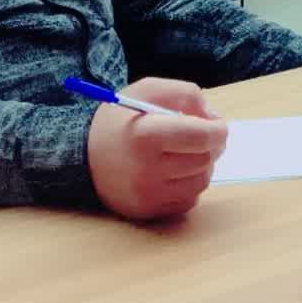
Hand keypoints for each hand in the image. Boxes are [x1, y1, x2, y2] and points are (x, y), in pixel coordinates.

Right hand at [87, 77, 227, 221]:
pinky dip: (189, 185)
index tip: (217, 125)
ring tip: (184, 152)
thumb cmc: (121, 120)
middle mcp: (146, 169)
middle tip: (201, 136)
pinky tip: (174, 172)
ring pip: (201, 182)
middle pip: (204, 160)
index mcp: (146, 135)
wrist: (83, 156)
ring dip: (202, 165)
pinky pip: (189, 200)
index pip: (202, 137)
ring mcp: (147, 195)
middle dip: (210, 146)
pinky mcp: (148, 212)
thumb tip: (213, 118)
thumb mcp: (148, 91)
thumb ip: (186, 94)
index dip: (218, 129)